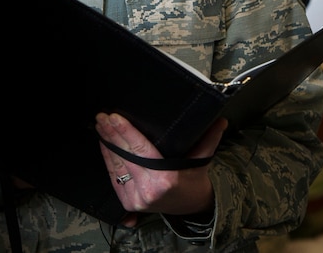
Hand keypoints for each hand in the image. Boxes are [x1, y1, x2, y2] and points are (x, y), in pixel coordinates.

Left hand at [96, 112, 227, 226]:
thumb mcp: (202, 159)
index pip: (140, 149)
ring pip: (116, 167)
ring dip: (106, 145)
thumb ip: (210, 138)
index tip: (114, 117)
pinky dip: (108, 161)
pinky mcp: (128, 202)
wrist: (190, 206)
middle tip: (102, 117)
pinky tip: (104, 145)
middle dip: (111, 135)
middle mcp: (148, 189)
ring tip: (100, 127)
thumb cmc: (194, 180)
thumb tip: (221, 119)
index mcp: (165, 177)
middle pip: (125, 156)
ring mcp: (136, 198)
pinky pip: (115, 178)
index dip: (125, 131)